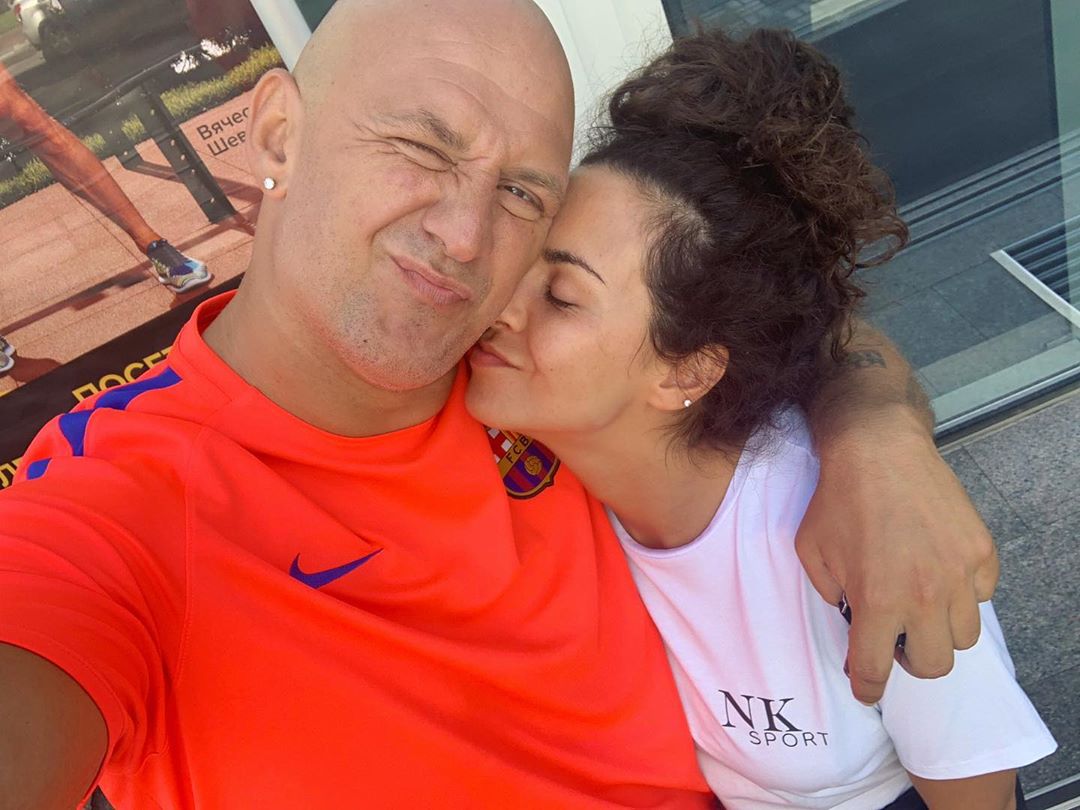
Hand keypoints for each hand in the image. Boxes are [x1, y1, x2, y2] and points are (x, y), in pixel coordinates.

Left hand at [796, 408, 998, 703]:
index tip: (866, 688)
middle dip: (910, 661)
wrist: (877, 447)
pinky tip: (938, 571)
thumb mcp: (811, 552)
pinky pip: (981, 596)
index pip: (875, 669)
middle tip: (894, 638)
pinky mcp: (981, 552)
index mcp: (877, 600)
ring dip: (939, 630)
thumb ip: (828, 595)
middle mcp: (924, 595)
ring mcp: (958, 574)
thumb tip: (849, 619)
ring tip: (918, 603)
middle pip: (934, 666)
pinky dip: (962, 595)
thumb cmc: (838, 498)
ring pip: (963, 637)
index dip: (868, 686)